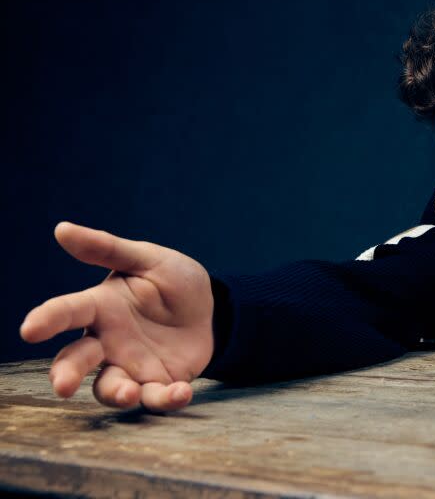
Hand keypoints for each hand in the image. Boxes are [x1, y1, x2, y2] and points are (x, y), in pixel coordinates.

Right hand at [20, 222, 214, 410]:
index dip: (47, 319)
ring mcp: (132, 365)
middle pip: (77, 360)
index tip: (30, 329)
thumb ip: (108, 248)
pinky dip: (166, 399)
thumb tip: (61, 229)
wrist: (212, 306)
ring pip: (110, 387)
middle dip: (66, 373)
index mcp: (101, 307)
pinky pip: (156, 397)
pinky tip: (180, 391)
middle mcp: (108, 341)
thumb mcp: (147, 259)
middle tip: (62, 386)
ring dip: (116, 394)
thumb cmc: (172, 280)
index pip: (67, 311)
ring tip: (128, 393)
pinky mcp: (160, 381)